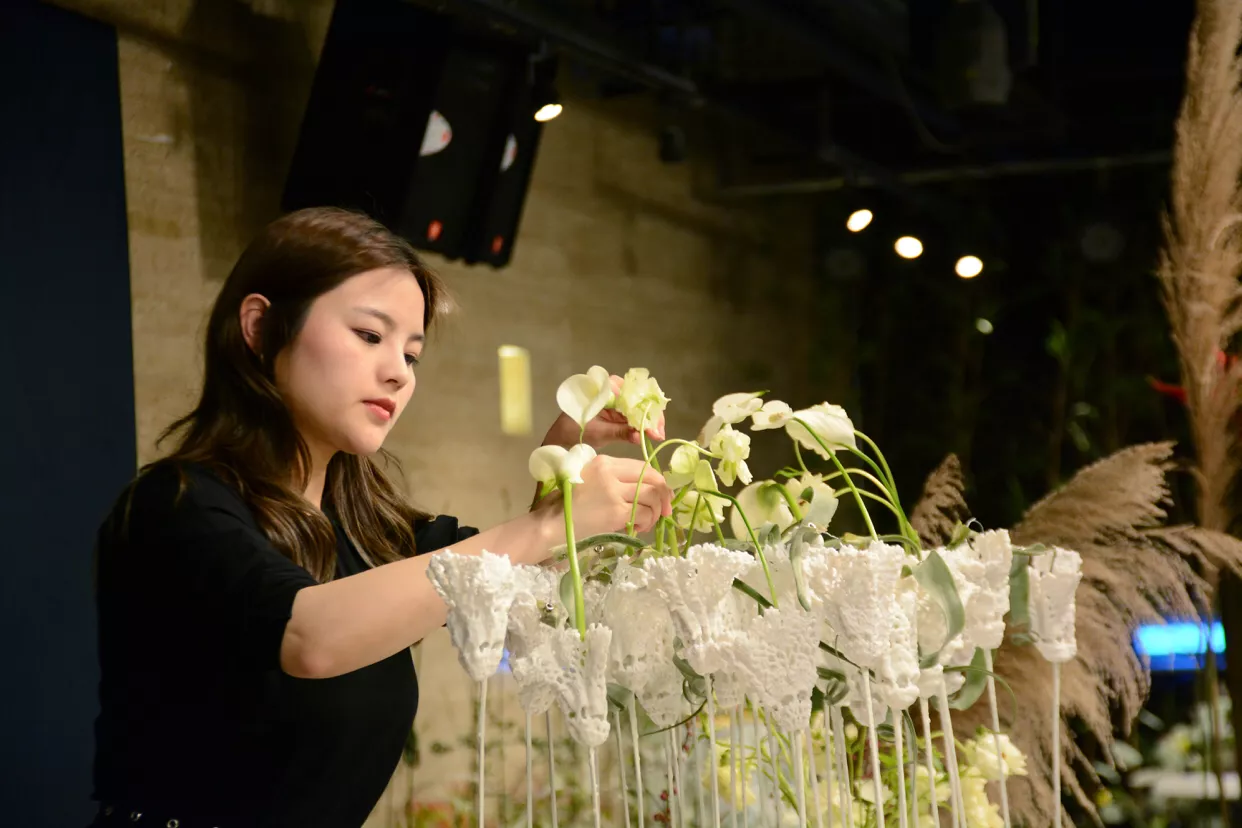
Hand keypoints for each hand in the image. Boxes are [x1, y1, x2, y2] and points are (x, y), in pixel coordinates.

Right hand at [534, 455, 672, 537]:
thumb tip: (644, 489)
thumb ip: (612, 480)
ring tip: (647, 522)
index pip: (642, 466)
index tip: (662, 494)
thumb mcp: (587, 480)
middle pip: (652, 478)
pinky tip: (637, 528)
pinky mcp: (615, 511)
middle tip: (665, 510)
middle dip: (664, 495)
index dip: (657, 480)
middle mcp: (610, 472)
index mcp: (604, 462)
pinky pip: (644, 514)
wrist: (550, 525)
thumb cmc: (565, 505)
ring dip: (656, 512)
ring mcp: (613, 491)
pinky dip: (646, 522)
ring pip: (652, 496)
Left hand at [541, 374, 665, 448]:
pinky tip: (650, 434)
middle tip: (659, 433)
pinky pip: (633, 414)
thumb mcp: (598, 433)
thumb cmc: (573, 431)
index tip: (653, 424)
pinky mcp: (617, 411)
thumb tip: (639, 436)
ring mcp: (615, 400)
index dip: (645, 408)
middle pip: (638, 398)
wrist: (561, 437)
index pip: (631, 394)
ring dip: (649, 420)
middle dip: (650, 415)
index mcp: (604, 388)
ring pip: (638, 407)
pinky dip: (642, 424)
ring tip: (658, 435)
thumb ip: (619, 433)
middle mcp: (612, 390)